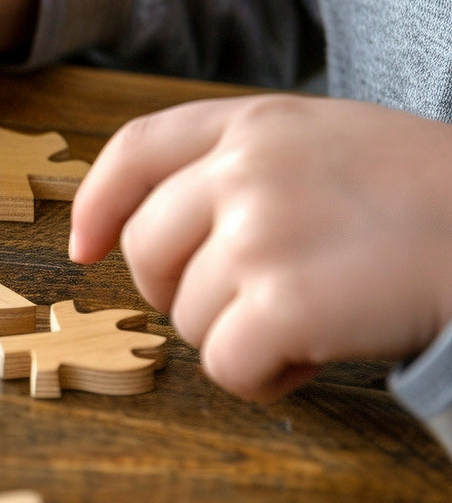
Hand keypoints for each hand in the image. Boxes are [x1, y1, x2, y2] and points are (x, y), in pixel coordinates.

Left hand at [70, 94, 451, 400]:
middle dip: (183, 292)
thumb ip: (243, 164)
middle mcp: (244, 170)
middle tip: (254, 302)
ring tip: (314, 317)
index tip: (85, 245)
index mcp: (254, 124)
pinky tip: (316, 356)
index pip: (136, 150)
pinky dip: (264, 377)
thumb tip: (147, 229)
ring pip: (186, 317)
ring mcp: (260, 235)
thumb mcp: (328, 142)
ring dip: (239, 335)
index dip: (98, 203)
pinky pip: (226, 365)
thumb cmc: (425, 199)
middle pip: (148, 251)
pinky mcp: (283, 305)